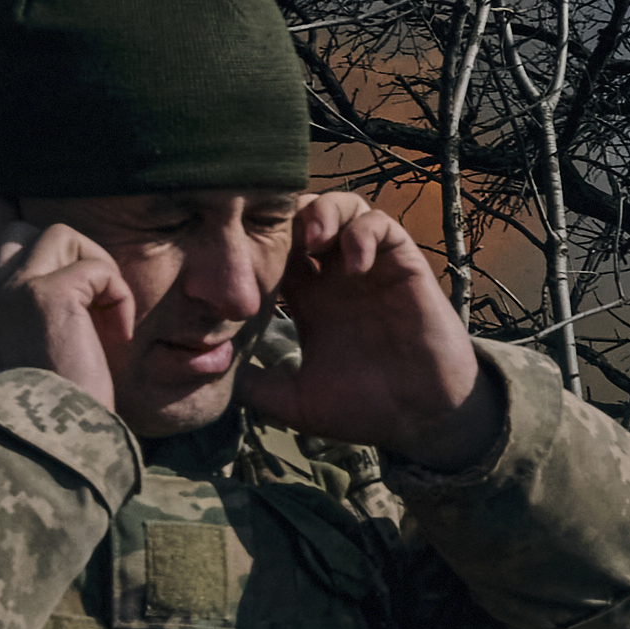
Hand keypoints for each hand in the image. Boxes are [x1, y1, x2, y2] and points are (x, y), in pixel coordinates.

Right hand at [0, 214, 133, 407]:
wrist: (46, 445)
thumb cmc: (52, 422)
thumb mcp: (27, 374)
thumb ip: (29, 335)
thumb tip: (65, 311)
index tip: (2, 209)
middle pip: (9, 230)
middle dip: (41, 228)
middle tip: (68, 240)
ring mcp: (14, 292)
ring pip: (56, 234)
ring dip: (94, 262)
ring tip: (109, 308)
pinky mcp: (48, 295)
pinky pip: (95, 268)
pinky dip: (118, 295)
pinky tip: (120, 333)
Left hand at [236, 193, 497, 466]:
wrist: (422, 420)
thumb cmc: (364, 409)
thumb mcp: (295, 401)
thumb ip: (256, 387)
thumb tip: (206, 376)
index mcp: (308, 299)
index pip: (275, 248)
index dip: (254, 242)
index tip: (236, 256)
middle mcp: (336, 276)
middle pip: (305, 217)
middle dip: (284, 217)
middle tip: (272, 238)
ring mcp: (371, 268)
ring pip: (343, 208)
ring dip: (323, 213)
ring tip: (312, 241)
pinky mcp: (404, 266)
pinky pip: (381, 225)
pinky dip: (362, 233)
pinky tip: (352, 264)